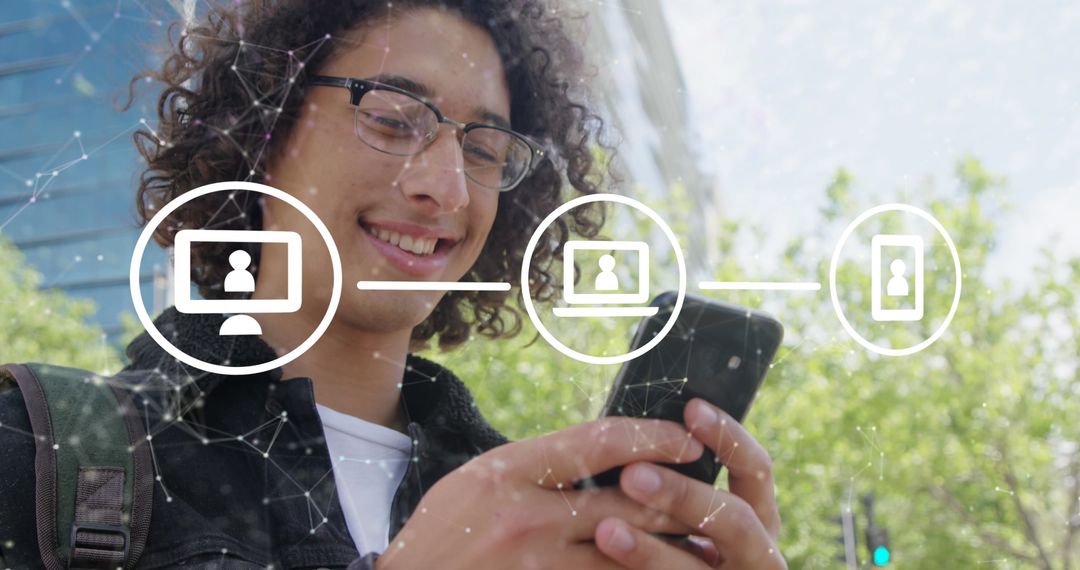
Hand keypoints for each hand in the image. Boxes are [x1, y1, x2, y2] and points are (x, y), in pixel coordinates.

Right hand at [376, 416, 706, 568]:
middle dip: (679, 498)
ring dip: (671, 550)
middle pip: (627, 501)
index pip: (599, 441)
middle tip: (712, 494)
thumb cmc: (441, 535)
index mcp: (508, 471)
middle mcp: (526, 517)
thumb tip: (605, 455)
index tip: (687, 439)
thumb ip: (537, 469)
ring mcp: (536, 565)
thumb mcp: (477, 481)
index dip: (654, 436)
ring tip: (703, 544)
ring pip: (627, 554)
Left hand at [593, 398, 785, 568]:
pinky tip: (607, 555)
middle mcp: (760, 555)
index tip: (692, 408)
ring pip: (696, 567)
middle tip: (632, 475)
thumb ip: (679, 480)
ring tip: (607, 530)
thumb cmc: (677, 542)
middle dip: (683, 495)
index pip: (756, 470)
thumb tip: (641, 430)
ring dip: (651, 549)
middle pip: (734, 520)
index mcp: (759, 518)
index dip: (728, 437)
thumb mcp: (691, 513)